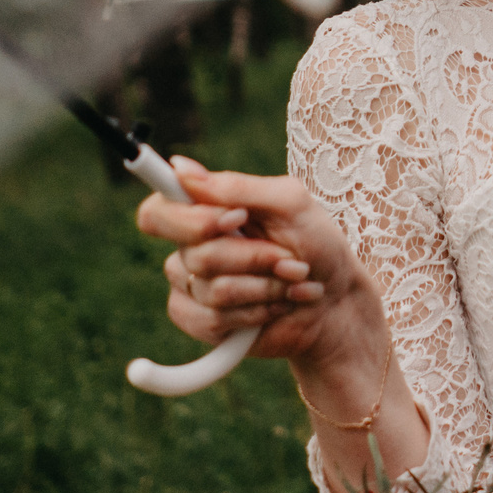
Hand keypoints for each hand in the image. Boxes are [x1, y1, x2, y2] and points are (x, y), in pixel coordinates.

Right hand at [135, 157, 367, 360]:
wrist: (336, 300)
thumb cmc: (316, 244)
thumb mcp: (291, 203)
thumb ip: (239, 187)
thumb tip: (181, 169)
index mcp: (206, 210)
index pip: (156, 212)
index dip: (189, 220)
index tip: (235, 219)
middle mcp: (191, 247)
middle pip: (196, 255)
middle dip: (255, 258)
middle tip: (287, 257)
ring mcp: (193, 288)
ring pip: (211, 291)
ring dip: (265, 287)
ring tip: (291, 281)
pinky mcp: (203, 323)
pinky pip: (211, 321)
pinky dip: (256, 313)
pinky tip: (276, 306)